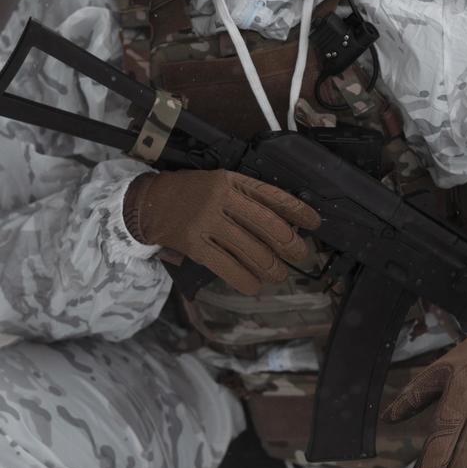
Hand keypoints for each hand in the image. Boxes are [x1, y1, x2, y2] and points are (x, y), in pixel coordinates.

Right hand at [123, 168, 320, 294]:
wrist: (149, 203)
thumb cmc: (192, 194)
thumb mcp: (221, 183)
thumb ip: (247, 199)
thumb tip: (285, 225)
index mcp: (232, 180)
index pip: (273, 195)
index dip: (298, 210)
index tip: (315, 223)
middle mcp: (222, 198)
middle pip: (268, 225)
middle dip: (290, 244)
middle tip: (301, 255)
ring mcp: (207, 221)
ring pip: (251, 250)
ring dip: (272, 268)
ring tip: (280, 275)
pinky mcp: (194, 244)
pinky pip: (227, 266)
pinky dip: (245, 280)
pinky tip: (254, 286)